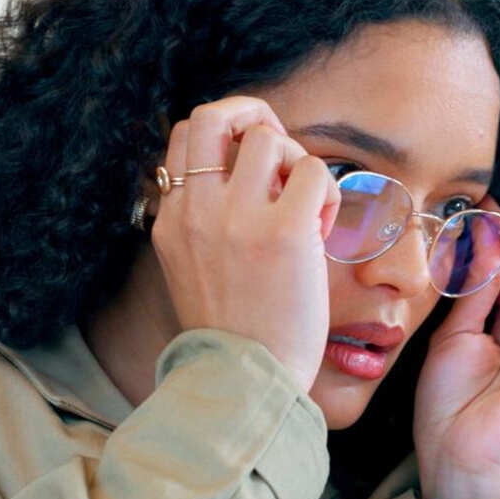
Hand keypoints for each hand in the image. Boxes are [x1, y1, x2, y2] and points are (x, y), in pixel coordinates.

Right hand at [149, 97, 340, 392]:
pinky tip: (322, 232)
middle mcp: (196, 211)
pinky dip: (328, 192)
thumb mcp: (193, 272)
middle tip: (280, 158)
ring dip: (296, 162)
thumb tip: (243, 179)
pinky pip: (314, 171)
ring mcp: (238, 218)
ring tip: (305, 208)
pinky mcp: (286, 232)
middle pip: (214, 114)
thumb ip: (204, 224)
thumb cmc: (235, 337)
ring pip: (269, 137)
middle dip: (253, 117)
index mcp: (171, 220)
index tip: (253, 173)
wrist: (244, 384)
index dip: (226, 137)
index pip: (186, 137)